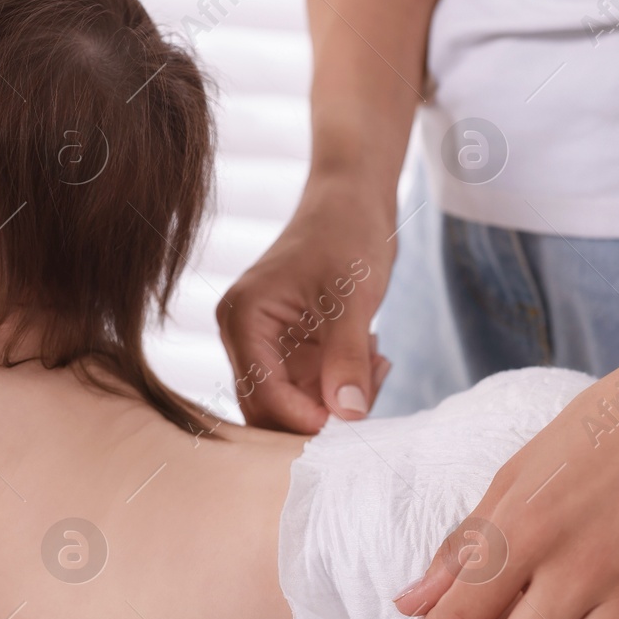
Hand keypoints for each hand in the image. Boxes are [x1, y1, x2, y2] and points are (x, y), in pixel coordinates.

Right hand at [217, 187, 393, 431]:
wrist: (354, 200)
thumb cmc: (347, 232)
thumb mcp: (353, 298)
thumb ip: (347, 358)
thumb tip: (348, 416)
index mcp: (243, 319)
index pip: (261, 394)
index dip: (304, 417)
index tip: (351, 419)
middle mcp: (245, 336)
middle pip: (270, 409)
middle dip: (323, 411)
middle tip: (369, 386)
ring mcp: (268, 345)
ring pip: (296, 404)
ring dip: (340, 398)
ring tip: (376, 360)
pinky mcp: (292, 348)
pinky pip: (314, 389)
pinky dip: (346, 384)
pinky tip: (373, 355)